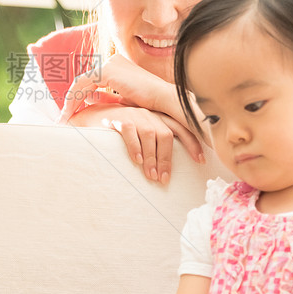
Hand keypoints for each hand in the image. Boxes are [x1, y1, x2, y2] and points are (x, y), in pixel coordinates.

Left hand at [59, 54, 184, 122]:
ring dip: (71, 101)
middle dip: (73, 99)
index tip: (73, 112)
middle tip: (64, 116)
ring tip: (65, 118)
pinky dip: (75, 99)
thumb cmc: (151, 104)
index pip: (92, 80)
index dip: (81, 97)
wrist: (166, 100)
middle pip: (85, 80)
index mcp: (117, 66)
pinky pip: (83, 85)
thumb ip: (109, 98)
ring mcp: (110, 64)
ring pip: (81, 82)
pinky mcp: (108, 71)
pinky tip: (71, 114)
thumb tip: (92, 101)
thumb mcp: (126, 100)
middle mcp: (112, 61)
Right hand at [68, 103, 203, 183]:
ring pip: (151, 135)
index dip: (192, 143)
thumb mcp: (140, 133)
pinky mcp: (120, 118)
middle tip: (163, 179)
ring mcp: (135, 114)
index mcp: (157, 117)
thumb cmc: (118, 131)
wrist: (91, 117)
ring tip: (151, 175)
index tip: (201, 160)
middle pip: (167, 134)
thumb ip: (153, 143)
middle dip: (167, 159)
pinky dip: (135, 147)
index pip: (180, 128)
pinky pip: (130, 132)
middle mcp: (149, 114)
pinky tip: (137, 161)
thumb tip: (166, 166)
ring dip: (152, 158)